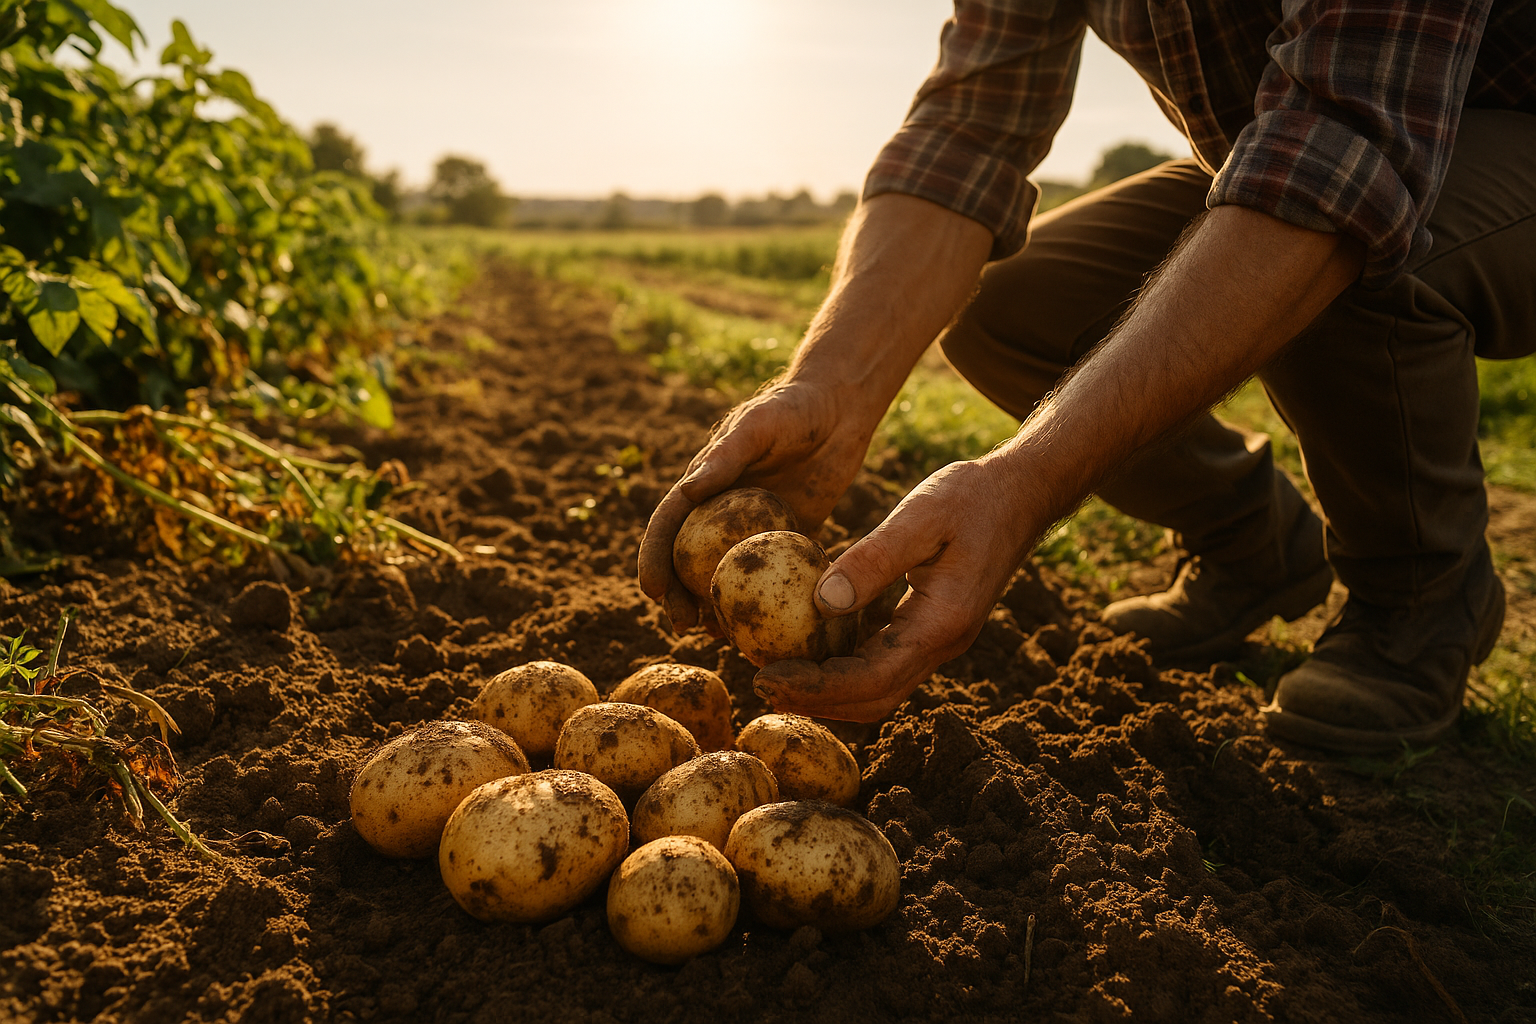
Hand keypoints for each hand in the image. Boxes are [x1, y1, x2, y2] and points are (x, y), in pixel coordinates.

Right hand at [638, 377, 877, 631]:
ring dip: (718, 607)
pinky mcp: (790, 535)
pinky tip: (770, 628)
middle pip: (691, 562)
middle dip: (680, 597)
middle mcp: (722, 512)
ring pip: (728, 576)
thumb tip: (686, 489)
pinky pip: (774, 575)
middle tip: (684, 627)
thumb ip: (726, 455)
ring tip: (717, 638)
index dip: (655, 559)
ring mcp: (754, 528)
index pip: (669, 526)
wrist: (840, 407)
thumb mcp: (758, 427)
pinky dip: (766, 601)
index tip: (653, 591)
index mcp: (704, 485)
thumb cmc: (792, 408)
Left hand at [752, 458, 1037, 721]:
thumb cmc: (974, 496)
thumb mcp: (920, 517)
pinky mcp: (931, 624)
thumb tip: (819, 602)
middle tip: (760, 682)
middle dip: (815, 699)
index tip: (764, 676)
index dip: (814, 686)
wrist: (1023, 492)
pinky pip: (884, 658)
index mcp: (941, 624)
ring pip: (878, 686)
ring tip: (776, 668)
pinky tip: (810, 641)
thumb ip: (873, 561)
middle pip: (873, 700)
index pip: (869, 680)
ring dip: (829, 687)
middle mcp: (942, 644)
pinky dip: (845, 662)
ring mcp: (939, 638)